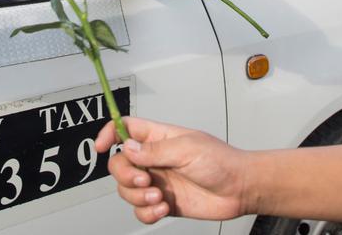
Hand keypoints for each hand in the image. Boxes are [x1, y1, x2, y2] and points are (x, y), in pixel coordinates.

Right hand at [95, 117, 251, 223]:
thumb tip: (127, 147)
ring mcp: (157, 181)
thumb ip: (155, 150)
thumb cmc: (221, 161)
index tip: (101, 147)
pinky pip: (140, 210)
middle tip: (146, 180)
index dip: (108, 133)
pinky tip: (163, 209)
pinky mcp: (162, 203)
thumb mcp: (187, 149)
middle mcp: (154, 159)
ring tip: (159, 198)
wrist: (240, 190)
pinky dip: (147, 213)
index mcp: (159, 137)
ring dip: (138, 196)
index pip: (125, 128)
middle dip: (126, 175)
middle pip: (119, 163)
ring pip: (127, 189)